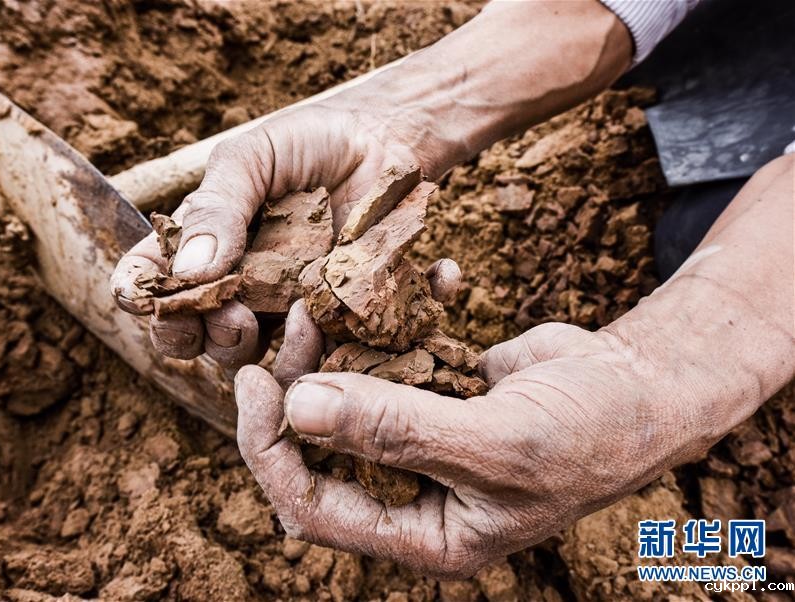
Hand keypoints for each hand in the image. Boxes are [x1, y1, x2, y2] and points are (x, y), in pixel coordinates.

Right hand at [110, 100, 428, 367]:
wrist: (389, 145)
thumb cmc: (313, 143)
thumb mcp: (253, 158)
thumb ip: (216, 207)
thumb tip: (187, 272)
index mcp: (200, 239)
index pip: (148, 279)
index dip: (137, 294)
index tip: (146, 296)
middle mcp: (230, 282)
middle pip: (184, 331)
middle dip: (184, 333)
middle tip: (216, 312)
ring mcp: (275, 309)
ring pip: (234, 355)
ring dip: (234, 345)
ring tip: (256, 319)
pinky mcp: (322, 325)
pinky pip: (299, 362)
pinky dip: (295, 352)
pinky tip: (307, 318)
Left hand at [235, 320, 710, 577]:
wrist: (643, 389)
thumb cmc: (589, 434)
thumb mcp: (496, 443)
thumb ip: (397, 430)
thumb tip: (300, 408)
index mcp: (424, 534)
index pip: (314, 507)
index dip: (272, 450)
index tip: (254, 384)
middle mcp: (414, 492)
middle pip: (320, 449)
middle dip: (297, 389)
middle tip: (290, 327)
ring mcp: (422, 439)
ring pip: (348, 400)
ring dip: (333, 350)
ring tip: (324, 299)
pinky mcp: (435, 392)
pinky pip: (393, 359)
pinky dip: (394, 321)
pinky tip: (419, 284)